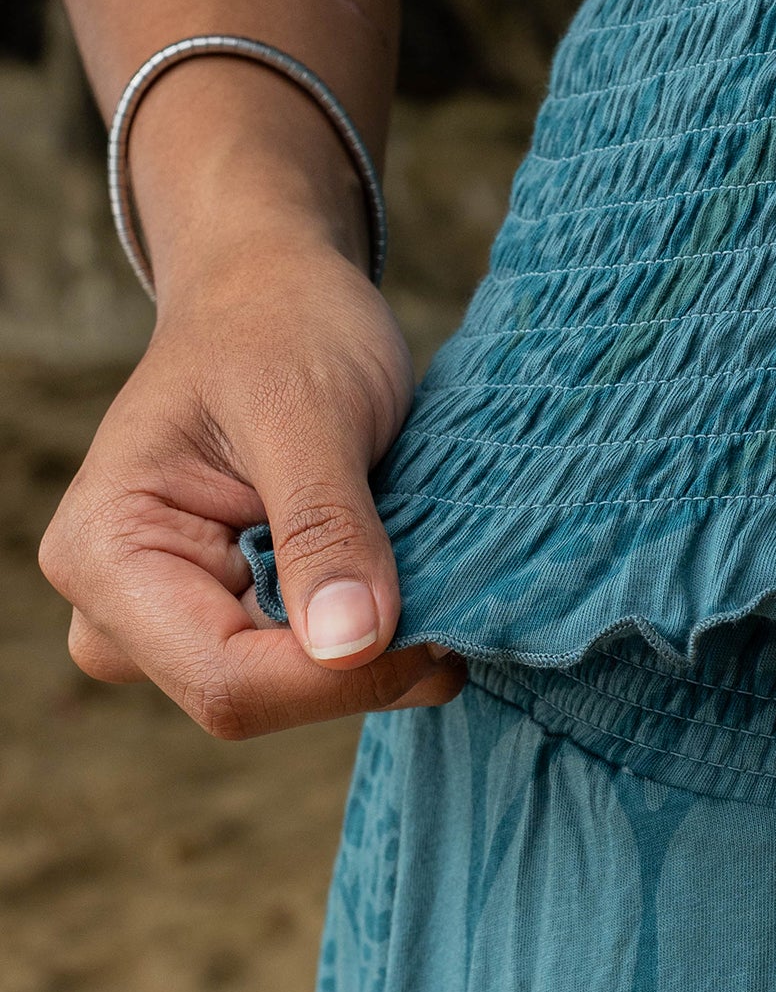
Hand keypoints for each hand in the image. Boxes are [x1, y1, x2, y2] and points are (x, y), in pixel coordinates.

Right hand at [40, 220, 463, 739]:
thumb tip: (350, 645)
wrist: (273, 293)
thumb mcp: (306, 411)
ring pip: (292, 694)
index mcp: (105, 555)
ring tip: (429, 571)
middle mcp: (119, 609)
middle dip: (361, 666)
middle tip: (454, 600)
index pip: (225, 679)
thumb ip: (325, 527)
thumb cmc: (278, 326)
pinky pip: (312, 667)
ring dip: (378, 653)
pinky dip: (377, 641)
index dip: (339, 678)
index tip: (439, 633)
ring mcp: (173, 623)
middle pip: (253, 699)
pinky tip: (412, 584)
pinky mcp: (230, 620)